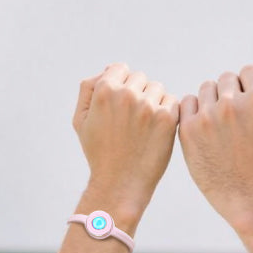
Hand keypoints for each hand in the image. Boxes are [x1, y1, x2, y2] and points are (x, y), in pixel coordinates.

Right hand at [73, 63, 178, 222]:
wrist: (120, 183)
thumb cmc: (99, 151)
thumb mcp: (80, 119)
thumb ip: (88, 89)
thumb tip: (108, 69)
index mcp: (104, 90)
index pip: (120, 68)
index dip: (120, 84)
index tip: (120, 105)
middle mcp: (126, 94)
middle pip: (140, 78)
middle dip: (137, 93)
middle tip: (131, 120)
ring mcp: (148, 106)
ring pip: (157, 88)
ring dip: (153, 102)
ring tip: (143, 126)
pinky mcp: (167, 118)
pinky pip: (172, 102)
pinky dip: (167, 113)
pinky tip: (156, 130)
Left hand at [178, 62, 252, 231]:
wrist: (252, 198)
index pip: (249, 71)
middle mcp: (232, 105)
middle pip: (227, 79)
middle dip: (235, 94)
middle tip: (240, 121)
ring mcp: (208, 117)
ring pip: (207, 88)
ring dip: (215, 101)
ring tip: (225, 125)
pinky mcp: (189, 130)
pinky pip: (187, 102)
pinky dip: (196, 111)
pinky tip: (208, 128)